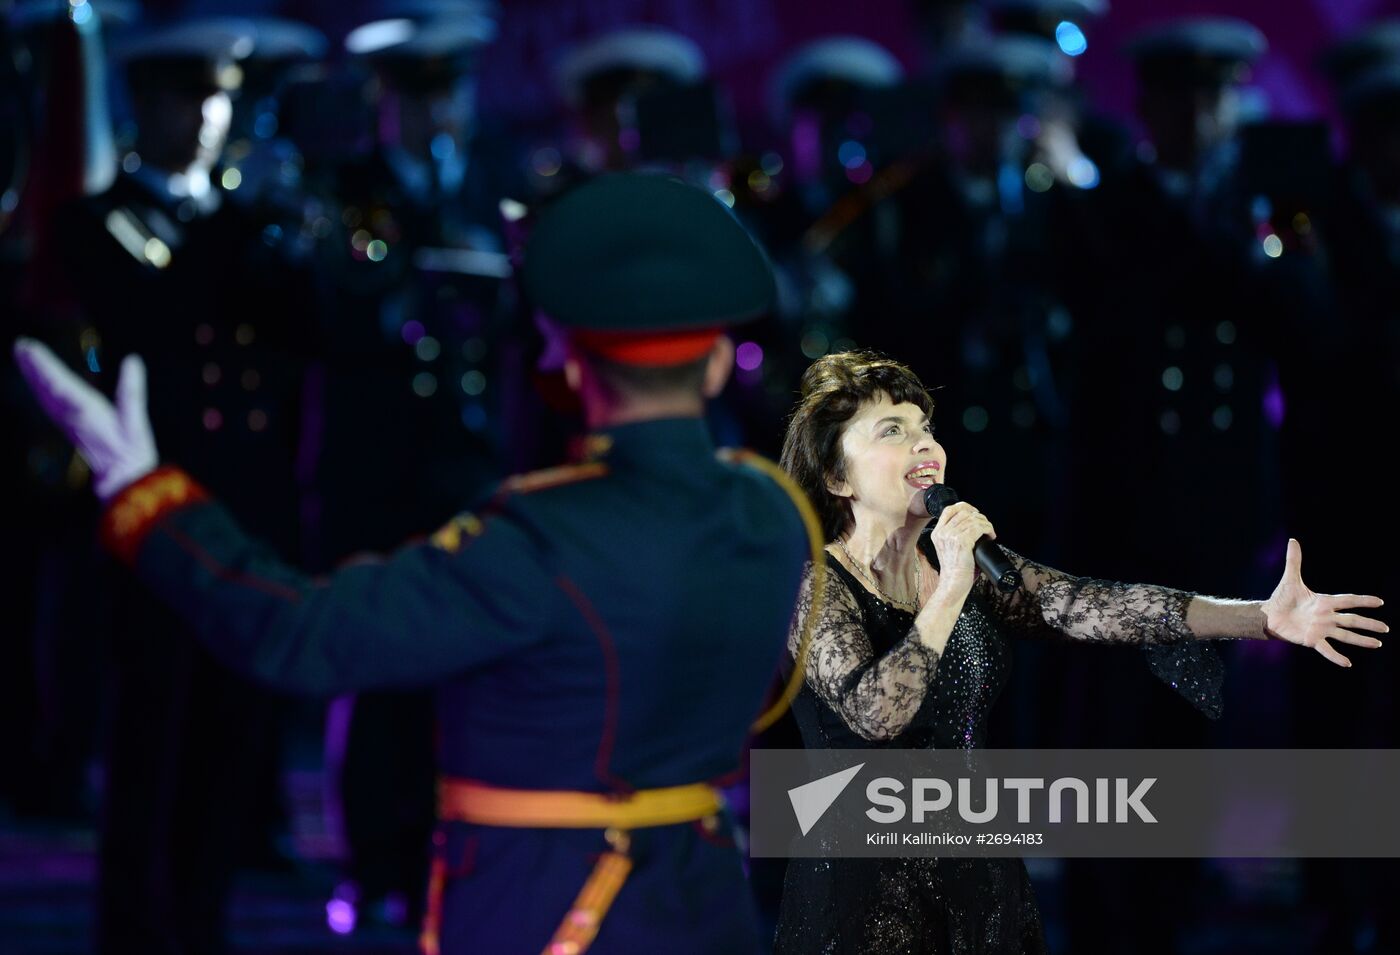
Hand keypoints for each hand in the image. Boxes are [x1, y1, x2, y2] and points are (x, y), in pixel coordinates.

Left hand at [13, 338, 157, 501]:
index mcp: (86, 410)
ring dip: (33, 376)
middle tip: (20, 346)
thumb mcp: (136, 420)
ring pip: (45, 395)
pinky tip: (37, 384)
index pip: (59, 382)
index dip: (44, 364)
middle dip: (33, 366)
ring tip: (24, 357)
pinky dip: (40, 390)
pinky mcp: (70, 427)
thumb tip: (132, 361)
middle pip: (46, 386)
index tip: (30, 347)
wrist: (122, 479)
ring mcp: (69, 422)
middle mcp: (72, 415)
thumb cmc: (131, 451)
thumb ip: (132, 390)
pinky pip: (49, 404)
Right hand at [928, 501, 994, 595]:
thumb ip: (954, 537)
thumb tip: (973, 527)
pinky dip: (988, 529)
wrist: (953, 584)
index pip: (949, 510)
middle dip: (979, 516)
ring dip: (985, 523)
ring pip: (973, 519)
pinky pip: (979, 527)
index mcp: (937, 533)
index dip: (964, 507)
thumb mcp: (948, 549)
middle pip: (963, 512)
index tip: (974, 513)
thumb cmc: (954, 571)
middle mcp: (942, 532)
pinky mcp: (962, 541)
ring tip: (989, 532)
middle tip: (985, 525)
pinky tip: (991, 536)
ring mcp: (951, 536)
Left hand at [1261, 538, 1386, 667]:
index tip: (1380, 602)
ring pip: (1345, 635)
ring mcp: (1321, 629)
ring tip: (1377, 644)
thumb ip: (1294, 561)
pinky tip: (1348, 663)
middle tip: (1386, 628)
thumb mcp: (1290, 579)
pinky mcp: (1312, 640)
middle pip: (1352, 620)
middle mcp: (1326, 617)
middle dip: (1369, 623)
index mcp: (1324, 602)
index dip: (1363, 600)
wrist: (1269, 615)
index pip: (1348, 600)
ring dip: (1361, 640)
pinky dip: (1336, 656)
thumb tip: (1292, 540)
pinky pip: (1327, 649)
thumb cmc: (1282, 598)